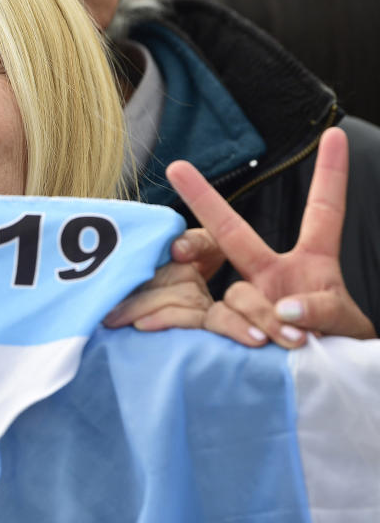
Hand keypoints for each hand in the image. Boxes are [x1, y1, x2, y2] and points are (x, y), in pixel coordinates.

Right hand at [166, 126, 374, 346]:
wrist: (314, 387)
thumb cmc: (335, 345)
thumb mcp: (344, 324)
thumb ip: (323, 310)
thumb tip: (287, 308)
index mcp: (311, 262)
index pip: (323, 211)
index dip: (329, 174)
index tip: (334, 135)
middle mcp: (271, 274)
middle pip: (233, 232)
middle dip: (205, 199)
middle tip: (177, 168)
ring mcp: (247, 301)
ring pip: (239, 295)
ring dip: (264, 316)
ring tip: (292, 340)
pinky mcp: (226, 329)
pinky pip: (218, 323)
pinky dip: (234, 331)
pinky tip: (246, 342)